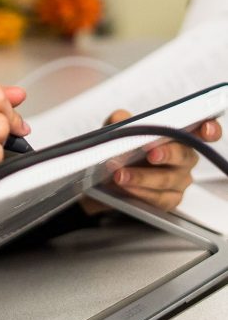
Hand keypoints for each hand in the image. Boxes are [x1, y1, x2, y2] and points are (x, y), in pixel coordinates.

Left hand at [94, 109, 221, 212]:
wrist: (109, 176)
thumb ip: (120, 120)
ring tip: (121, 174)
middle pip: (183, 156)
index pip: (202, 131)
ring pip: (167, 179)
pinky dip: (139, 192)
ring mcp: (179, 180)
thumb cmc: (123, 148)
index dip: (209, 130)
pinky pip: (158, 198)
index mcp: (179, 136)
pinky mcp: (169, 200)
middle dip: (166, 154)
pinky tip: (125, 187)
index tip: (206, 130)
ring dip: (141, 177)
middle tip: (150, 154)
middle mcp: (184, 158)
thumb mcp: (117, 128)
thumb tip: (120, 121)